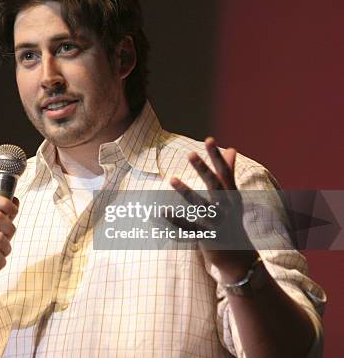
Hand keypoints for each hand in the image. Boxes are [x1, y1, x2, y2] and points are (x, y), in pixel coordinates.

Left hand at [169, 137, 256, 281]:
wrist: (242, 263)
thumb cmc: (234, 223)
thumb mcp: (233, 199)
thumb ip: (229, 173)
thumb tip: (231, 149)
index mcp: (232, 198)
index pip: (225, 174)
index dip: (217, 157)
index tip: (209, 140)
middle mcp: (227, 210)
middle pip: (215, 187)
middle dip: (204, 170)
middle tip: (190, 154)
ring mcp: (217, 226)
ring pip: (201, 207)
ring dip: (186, 192)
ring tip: (171, 178)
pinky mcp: (207, 240)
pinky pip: (188, 229)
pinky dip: (174, 222)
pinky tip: (159, 214)